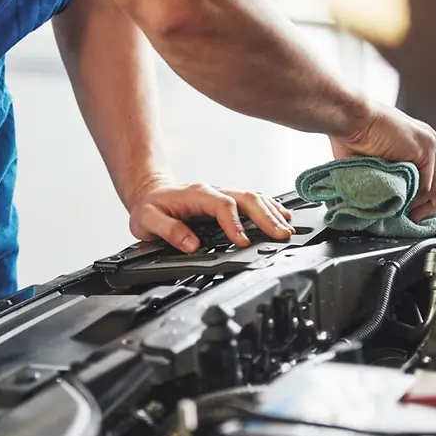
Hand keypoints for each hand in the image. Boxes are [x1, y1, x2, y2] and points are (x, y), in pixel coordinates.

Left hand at [127, 176, 294, 252]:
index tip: (243, 242)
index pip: (223, 205)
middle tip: (280, 235)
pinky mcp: (228, 200)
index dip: (235, 224)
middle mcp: (214, 191)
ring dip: (272, 212)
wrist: (150, 192)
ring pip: (254, 198)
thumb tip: (192, 244)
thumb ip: (169, 231)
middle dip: (266, 217)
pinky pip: (254, 200)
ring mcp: (223, 194)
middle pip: (247, 198)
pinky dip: (270, 207)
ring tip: (287, 228)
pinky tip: (283, 216)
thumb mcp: (147, 220)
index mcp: (197, 194)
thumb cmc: (150, 207)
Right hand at [330, 103, 435, 221]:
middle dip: (432, 203)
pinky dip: (418, 197)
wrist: (351, 119)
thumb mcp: (375, 160)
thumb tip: (388, 200)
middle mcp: (428, 141)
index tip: (416, 211)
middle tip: (417, 217)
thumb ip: (388, 176)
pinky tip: (404, 202)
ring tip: (407, 212)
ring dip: (423, 202)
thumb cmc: (353, 135)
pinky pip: (430, 182)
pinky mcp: (425, 147)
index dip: (428, 196)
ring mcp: (429, 143)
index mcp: (417, 142)